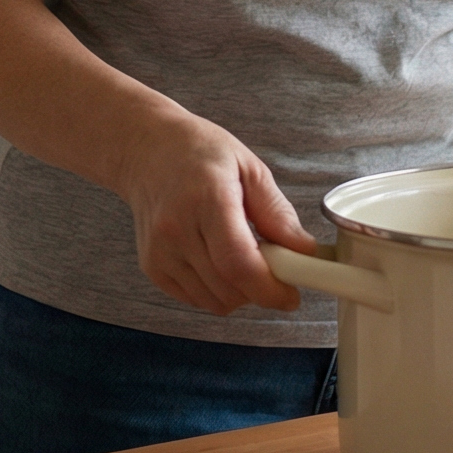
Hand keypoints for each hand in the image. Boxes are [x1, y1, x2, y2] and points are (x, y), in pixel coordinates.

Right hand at [115, 111, 316, 315]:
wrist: (147, 151)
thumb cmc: (200, 152)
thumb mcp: (249, 168)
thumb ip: (277, 213)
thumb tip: (305, 252)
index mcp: (207, 199)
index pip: (238, 263)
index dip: (269, 289)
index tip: (292, 294)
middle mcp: (177, 229)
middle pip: (229, 288)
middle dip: (262, 290)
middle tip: (276, 267)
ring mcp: (160, 252)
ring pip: (213, 301)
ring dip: (240, 293)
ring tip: (246, 257)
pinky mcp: (152, 267)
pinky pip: (196, 299)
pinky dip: (217, 291)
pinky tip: (220, 261)